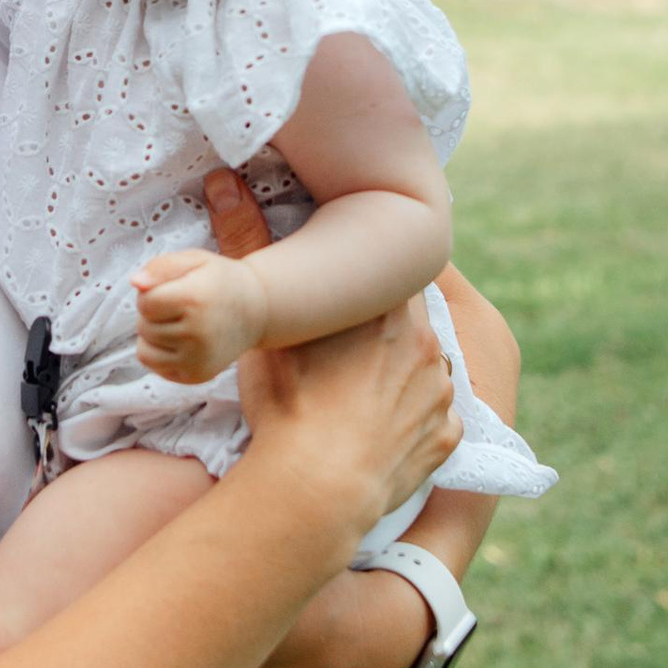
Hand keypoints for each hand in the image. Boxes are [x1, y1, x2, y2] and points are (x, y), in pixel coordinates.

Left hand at [134, 245, 268, 385]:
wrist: (256, 311)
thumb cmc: (219, 281)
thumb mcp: (194, 260)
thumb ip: (161, 266)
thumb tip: (135, 282)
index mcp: (194, 300)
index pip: (145, 302)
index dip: (152, 292)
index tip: (172, 289)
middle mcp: (197, 334)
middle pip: (143, 326)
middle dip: (154, 314)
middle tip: (180, 306)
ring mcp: (197, 359)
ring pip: (144, 349)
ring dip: (153, 335)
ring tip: (179, 323)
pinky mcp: (197, 376)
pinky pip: (155, 366)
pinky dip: (159, 353)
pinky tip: (180, 341)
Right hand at [205, 169, 455, 546]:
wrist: (316, 485)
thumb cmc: (289, 401)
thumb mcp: (265, 325)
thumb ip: (247, 245)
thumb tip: (222, 181)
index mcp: (390, 307)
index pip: (388, 277)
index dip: (363, 287)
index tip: (342, 304)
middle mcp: (429, 342)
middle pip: (409, 321)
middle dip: (383, 331)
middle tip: (344, 352)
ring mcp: (442, 393)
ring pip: (428, 369)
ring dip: (403, 374)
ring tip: (359, 394)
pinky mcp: (445, 439)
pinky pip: (437, 423)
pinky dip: (415, 424)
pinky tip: (380, 432)